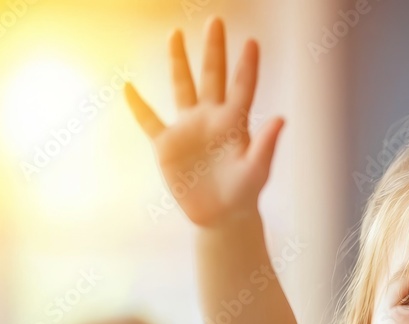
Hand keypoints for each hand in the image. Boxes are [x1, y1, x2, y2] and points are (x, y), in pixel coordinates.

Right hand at [124, 16, 284, 227]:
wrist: (221, 218)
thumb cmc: (244, 195)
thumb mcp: (256, 171)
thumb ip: (266, 145)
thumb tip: (281, 118)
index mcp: (234, 124)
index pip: (241, 88)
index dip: (246, 65)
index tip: (251, 41)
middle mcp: (211, 119)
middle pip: (211, 76)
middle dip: (214, 49)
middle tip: (216, 21)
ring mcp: (188, 129)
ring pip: (181, 87)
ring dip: (178, 62)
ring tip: (175, 35)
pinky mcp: (166, 146)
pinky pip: (149, 121)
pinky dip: (137, 106)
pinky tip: (127, 87)